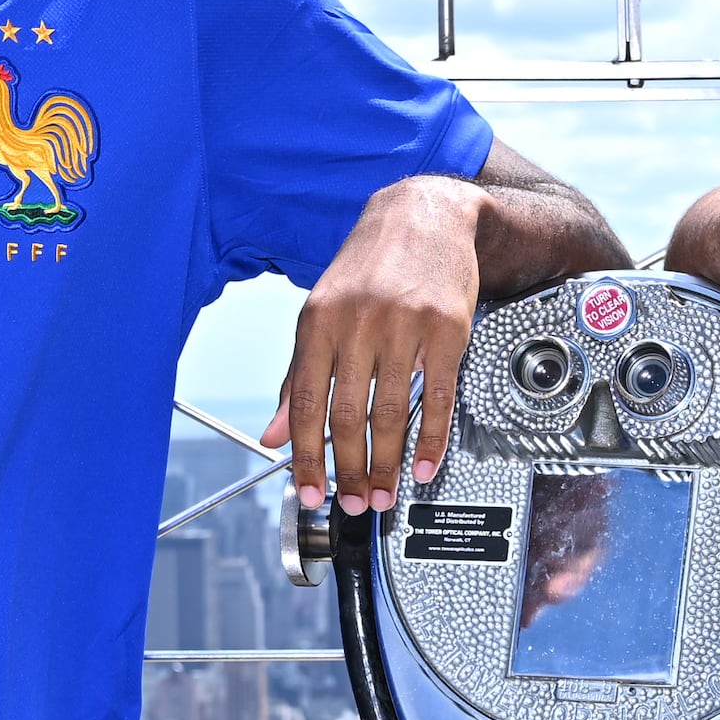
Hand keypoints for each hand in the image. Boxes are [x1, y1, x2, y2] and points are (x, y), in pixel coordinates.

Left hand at [268, 172, 484, 511]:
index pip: (304, 404)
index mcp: (318, 321)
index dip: (305, 457)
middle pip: (348, 415)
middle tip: (353, 504)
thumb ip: (297, 376)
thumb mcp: (321, 312)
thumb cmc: (370, 265)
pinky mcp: (447, 330)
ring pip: (391, 413)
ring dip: (387, 465)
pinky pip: (439, 397)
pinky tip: (425, 465)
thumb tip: (273, 434)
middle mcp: (358, 322)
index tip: (309, 492)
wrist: (425, 215)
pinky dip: (431, 440)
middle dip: (349, 471)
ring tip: (384, 494)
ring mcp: (405, 326)